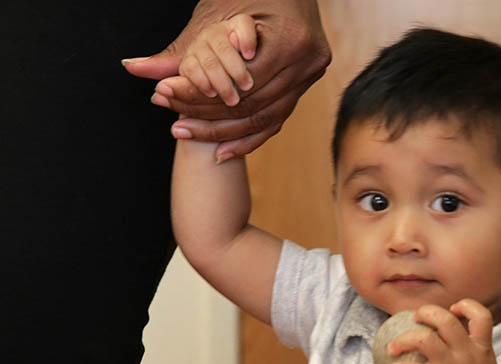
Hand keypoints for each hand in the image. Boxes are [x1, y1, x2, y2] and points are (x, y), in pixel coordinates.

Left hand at [122, 0, 330, 159]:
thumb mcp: (214, 16)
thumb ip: (180, 50)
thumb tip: (132, 67)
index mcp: (290, 41)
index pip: (240, 84)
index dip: (202, 96)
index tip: (168, 100)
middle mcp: (306, 64)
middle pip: (252, 105)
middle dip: (210, 117)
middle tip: (174, 126)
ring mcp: (310, 77)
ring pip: (264, 119)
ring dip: (225, 133)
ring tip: (189, 135)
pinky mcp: (306, 85)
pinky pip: (277, 121)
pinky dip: (249, 138)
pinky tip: (222, 152)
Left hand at [386, 299, 500, 363]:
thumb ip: (471, 351)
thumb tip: (450, 339)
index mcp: (481, 348)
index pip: (481, 316)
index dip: (466, 306)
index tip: (453, 309)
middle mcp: (466, 354)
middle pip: (445, 319)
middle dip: (426, 312)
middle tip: (415, 317)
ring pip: (423, 339)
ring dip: (403, 339)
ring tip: (394, 346)